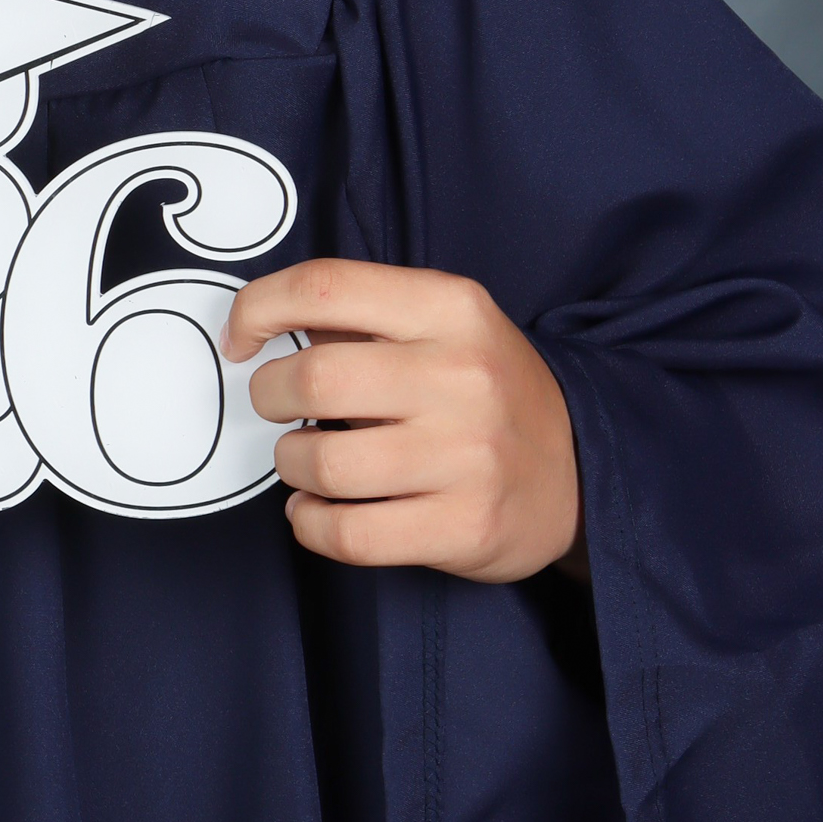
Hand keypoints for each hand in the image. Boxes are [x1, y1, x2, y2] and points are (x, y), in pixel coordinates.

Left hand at [223, 260, 584, 584]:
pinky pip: (348, 534)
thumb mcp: (442, 325)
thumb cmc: (484, 389)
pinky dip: (310, 525)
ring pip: (322, 463)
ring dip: (290, 465)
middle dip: (269, 396)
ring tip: (305, 462)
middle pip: (312, 378)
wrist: (582, 468)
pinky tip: (316, 511)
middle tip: (278, 407)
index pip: (323, 287)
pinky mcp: (464, 526)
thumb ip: (360, 315)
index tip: (240, 340)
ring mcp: (467, 456)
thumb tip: (257, 322)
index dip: (257, 309)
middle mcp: (461, 375)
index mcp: (450, 307)